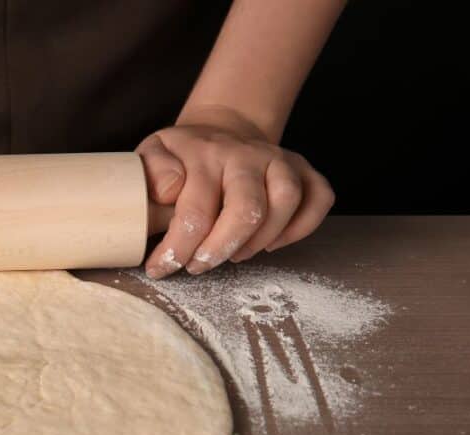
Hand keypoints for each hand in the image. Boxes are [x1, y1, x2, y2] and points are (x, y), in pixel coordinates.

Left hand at [136, 111, 333, 278]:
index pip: (195, 211)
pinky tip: (271, 243)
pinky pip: (319, 198)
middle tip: (198, 266)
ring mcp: (278, 159)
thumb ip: (150, 173)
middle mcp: (246, 154)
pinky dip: (300, 228)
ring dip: (260, 240)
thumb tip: (169, 192)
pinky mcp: (303, 169)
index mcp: (204, 154)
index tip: (161, 268)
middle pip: (246, 210)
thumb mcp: (151, 154)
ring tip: (234, 255)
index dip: (177, 249)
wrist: (219, 131)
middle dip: (219, 250)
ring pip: (286, 203)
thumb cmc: (181, 157)